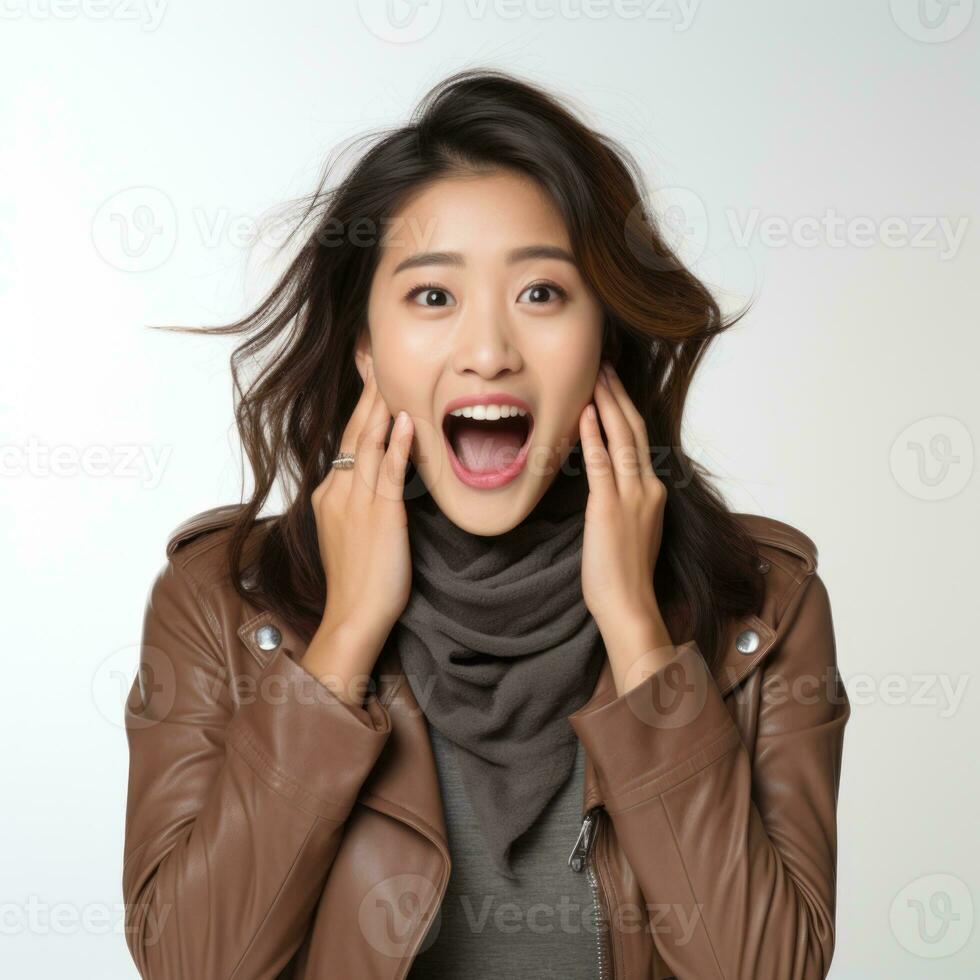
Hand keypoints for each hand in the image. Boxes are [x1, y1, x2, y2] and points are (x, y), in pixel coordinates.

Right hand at [310, 362, 414, 658]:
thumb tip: (376, 479)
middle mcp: (337, 491)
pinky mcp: (379, 517)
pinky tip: (406, 422)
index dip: (361, 407)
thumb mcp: (349, 533)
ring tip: (389, 374)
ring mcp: (356, 502)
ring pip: (368, 444)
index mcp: (329, 493)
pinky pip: (388, 475)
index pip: (348, 440)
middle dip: (366, 392)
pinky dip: (397, 446)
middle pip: (354, 432)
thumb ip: (357, 502)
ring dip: (381, 407)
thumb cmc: (357, 581)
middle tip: (373, 354)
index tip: (369, 378)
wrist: (352, 617)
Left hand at [579, 361, 675, 692]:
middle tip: (605, 365)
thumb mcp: (630, 531)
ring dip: (606, 404)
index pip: (639, 440)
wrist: (630, 606)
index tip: (612, 386)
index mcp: (652, 493)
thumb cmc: (625, 576)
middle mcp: (647, 488)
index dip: (624, 410)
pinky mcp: (609, 509)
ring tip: (596, 377)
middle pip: (633, 429)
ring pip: (621, 438)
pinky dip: (593, 437)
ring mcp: (631, 497)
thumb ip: (621, 503)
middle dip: (617, 395)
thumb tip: (604, 486)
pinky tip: (582, 414)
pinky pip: (602, 465)